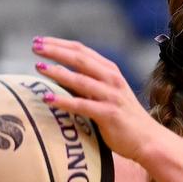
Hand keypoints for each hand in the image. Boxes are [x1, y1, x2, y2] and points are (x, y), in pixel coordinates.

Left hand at [32, 36, 154, 161]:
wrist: (148, 140)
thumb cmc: (124, 118)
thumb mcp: (107, 94)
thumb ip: (88, 83)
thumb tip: (58, 76)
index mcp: (110, 71)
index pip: (82, 51)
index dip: (60, 44)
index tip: (40, 41)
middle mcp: (112, 80)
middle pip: (80, 59)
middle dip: (56, 51)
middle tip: (35, 47)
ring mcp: (111, 96)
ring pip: (80, 80)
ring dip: (58, 72)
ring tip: (38, 67)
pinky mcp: (109, 114)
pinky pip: (83, 105)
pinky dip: (64, 101)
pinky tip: (48, 98)